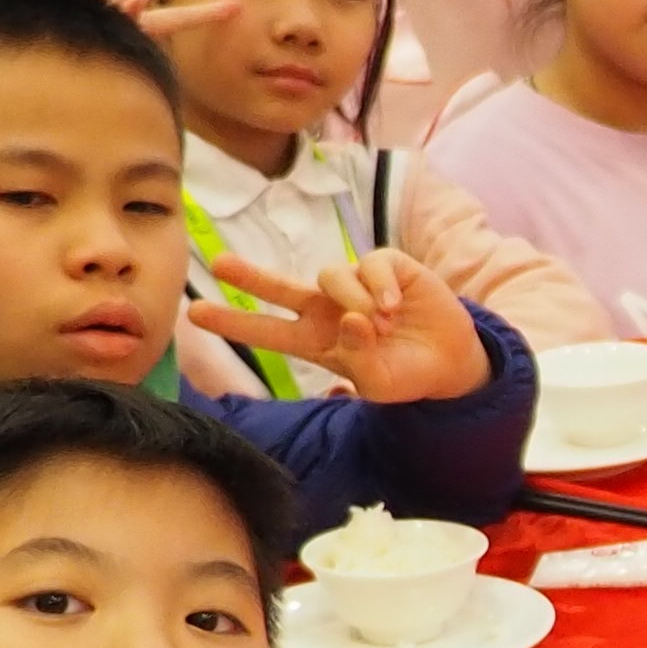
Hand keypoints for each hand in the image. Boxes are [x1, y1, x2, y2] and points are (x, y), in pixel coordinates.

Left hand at [187, 248, 488, 402]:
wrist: (450, 363)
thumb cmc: (405, 375)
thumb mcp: (378, 383)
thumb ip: (358, 358)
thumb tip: (350, 319)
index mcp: (315, 341)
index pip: (267, 331)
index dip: (233, 322)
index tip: (196, 314)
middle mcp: (328, 309)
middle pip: (279, 287)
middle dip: (250, 276)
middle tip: (219, 265)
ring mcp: (356, 285)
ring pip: (331, 275)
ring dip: (352, 299)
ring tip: (380, 323)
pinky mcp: (387, 267)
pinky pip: (370, 264)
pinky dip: (379, 284)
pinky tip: (393, 304)